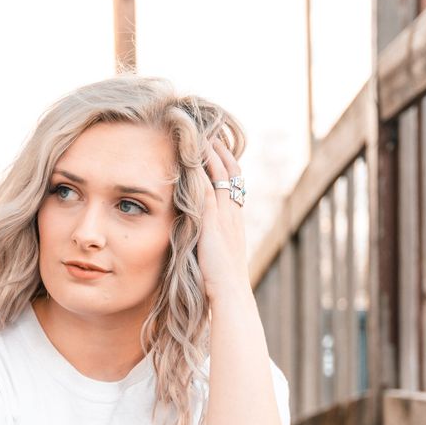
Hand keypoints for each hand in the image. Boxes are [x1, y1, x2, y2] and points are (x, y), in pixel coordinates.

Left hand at [196, 129, 250, 302]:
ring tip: (200, 131)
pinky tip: (190, 153)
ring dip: (210, 151)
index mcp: (235, 221)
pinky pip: (206, 186)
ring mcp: (225, 215)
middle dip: (221, 149)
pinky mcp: (212, 220)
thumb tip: (201, 243)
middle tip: (210, 129)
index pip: (234, 183)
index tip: (218, 146)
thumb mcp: (217, 258)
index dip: (227, 163)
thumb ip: (210, 245)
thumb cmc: (222, 285)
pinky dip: (200, 168)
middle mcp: (233, 213)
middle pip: (231, 171)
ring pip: (221, 173)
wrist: (231, 295)